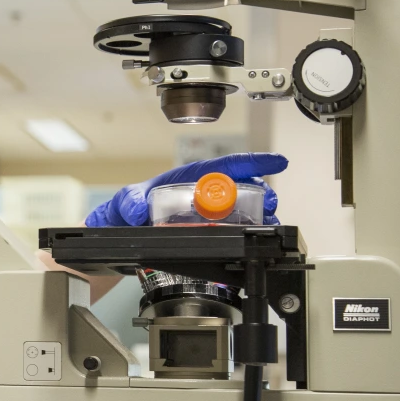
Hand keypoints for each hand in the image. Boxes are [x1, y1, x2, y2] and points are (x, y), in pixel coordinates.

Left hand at [85, 153, 287, 226]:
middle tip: (271, 203)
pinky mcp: (207, 232)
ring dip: (260, 215)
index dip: (251, 162)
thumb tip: (136, 209)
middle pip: (241, 188)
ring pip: (242, 210)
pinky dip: (248, 233)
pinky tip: (256, 239)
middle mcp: (202, 194)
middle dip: (262, 192)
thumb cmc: (127, 209)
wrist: (124, 233)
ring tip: (269, 223)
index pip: (223, 166)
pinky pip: (233, 230)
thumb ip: (128, 201)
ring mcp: (207, 215)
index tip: (275, 161)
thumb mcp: (125, 201)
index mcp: (188, 179)